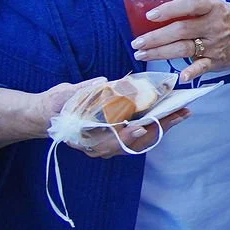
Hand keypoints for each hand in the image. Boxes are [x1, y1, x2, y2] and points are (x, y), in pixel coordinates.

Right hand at [33, 79, 189, 156]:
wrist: (47, 115)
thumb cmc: (56, 104)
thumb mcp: (63, 94)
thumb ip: (82, 91)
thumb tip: (103, 82)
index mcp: (82, 138)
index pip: (108, 141)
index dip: (124, 135)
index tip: (140, 126)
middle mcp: (97, 147)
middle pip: (131, 142)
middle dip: (156, 128)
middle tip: (177, 114)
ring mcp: (108, 146)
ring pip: (140, 142)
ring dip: (162, 128)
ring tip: (182, 113)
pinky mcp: (117, 140)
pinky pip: (140, 138)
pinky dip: (157, 127)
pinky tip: (172, 116)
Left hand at [131, 0, 229, 78]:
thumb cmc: (226, 17)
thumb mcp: (213, 4)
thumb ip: (191, 4)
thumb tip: (158, 3)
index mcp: (212, 7)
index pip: (191, 4)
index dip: (170, 9)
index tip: (150, 15)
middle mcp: (213, 25)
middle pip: (181, 30)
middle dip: (156, 37)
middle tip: (136, 42)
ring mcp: (215, 45)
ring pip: (185, 49)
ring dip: (161, 53)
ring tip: (141, 54)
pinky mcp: (216, 61)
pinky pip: (203, 67)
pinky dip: (193, 72)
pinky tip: (181, 76)